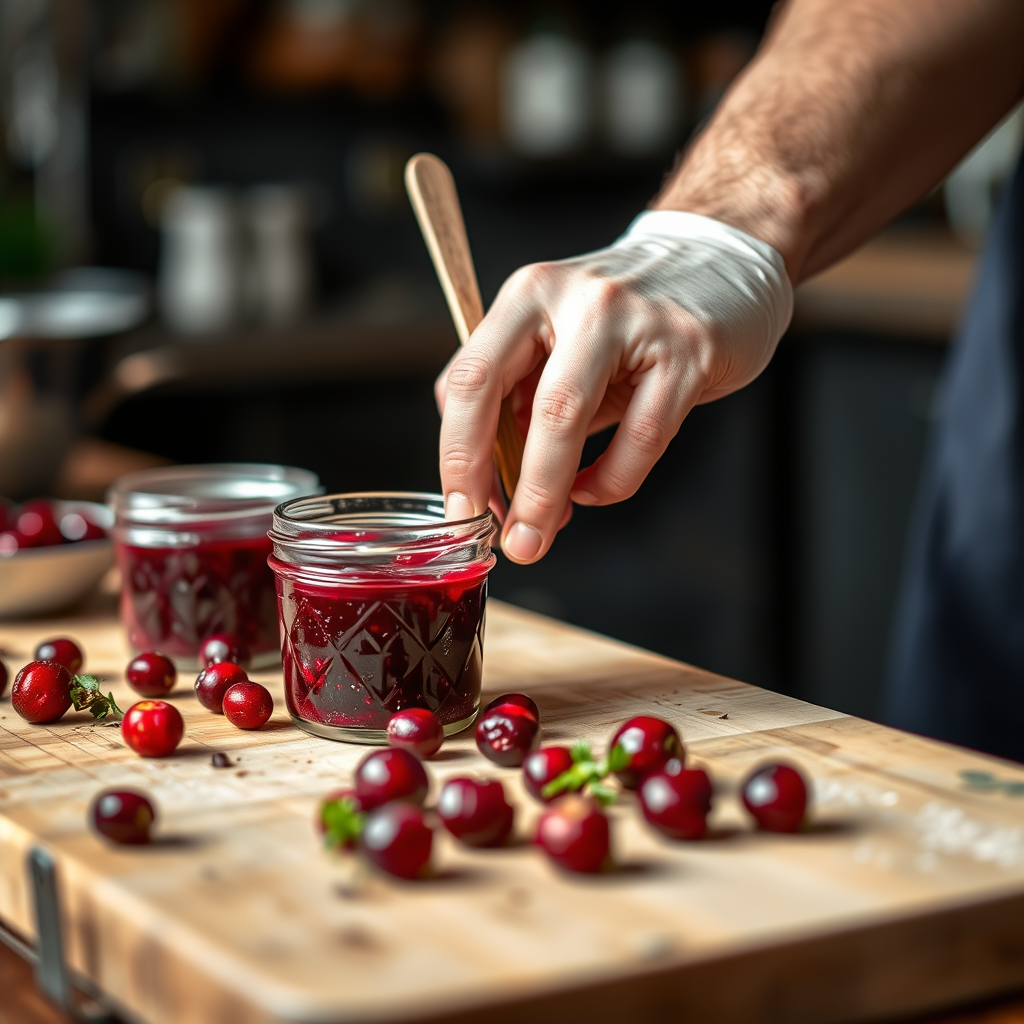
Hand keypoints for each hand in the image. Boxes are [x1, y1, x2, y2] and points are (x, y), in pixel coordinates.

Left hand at [436, 211, 792, 563]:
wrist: (721, 260)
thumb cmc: (629, 315)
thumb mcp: (559, 338)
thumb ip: (519, 393)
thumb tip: (484, 473)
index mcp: (528, 295)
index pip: (469, 378)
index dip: (456, 453)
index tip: (460, 506)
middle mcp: (573, 298)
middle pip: (509, 398)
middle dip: (496, 483)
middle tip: (501, 538)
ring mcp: (633, 320)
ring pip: (567, 419)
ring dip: (547, 493)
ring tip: (539, 533)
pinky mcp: (688, 350)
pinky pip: (641, 437)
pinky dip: (612, 479)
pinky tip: (597, 489)